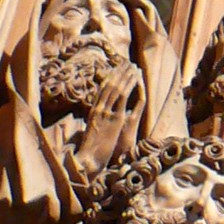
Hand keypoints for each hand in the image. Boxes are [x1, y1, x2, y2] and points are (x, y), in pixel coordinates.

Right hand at [70, 63, 143, 177]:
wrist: (87, 160)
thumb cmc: (89, 152)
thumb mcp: (92, 133)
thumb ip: (95, 124)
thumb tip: (96, 120)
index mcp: (92, 112)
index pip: (101, 90)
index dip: (110, 78)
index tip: (116, 69)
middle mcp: (98, 109)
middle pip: (109, 85)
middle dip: (118, 73)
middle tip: (126, 62)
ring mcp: (106, 113)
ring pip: (116, 88)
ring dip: (125, 75)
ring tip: (133, 66)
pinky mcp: (115, 119)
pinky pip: (123, 97)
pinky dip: (129, 86)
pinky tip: (136, 78)